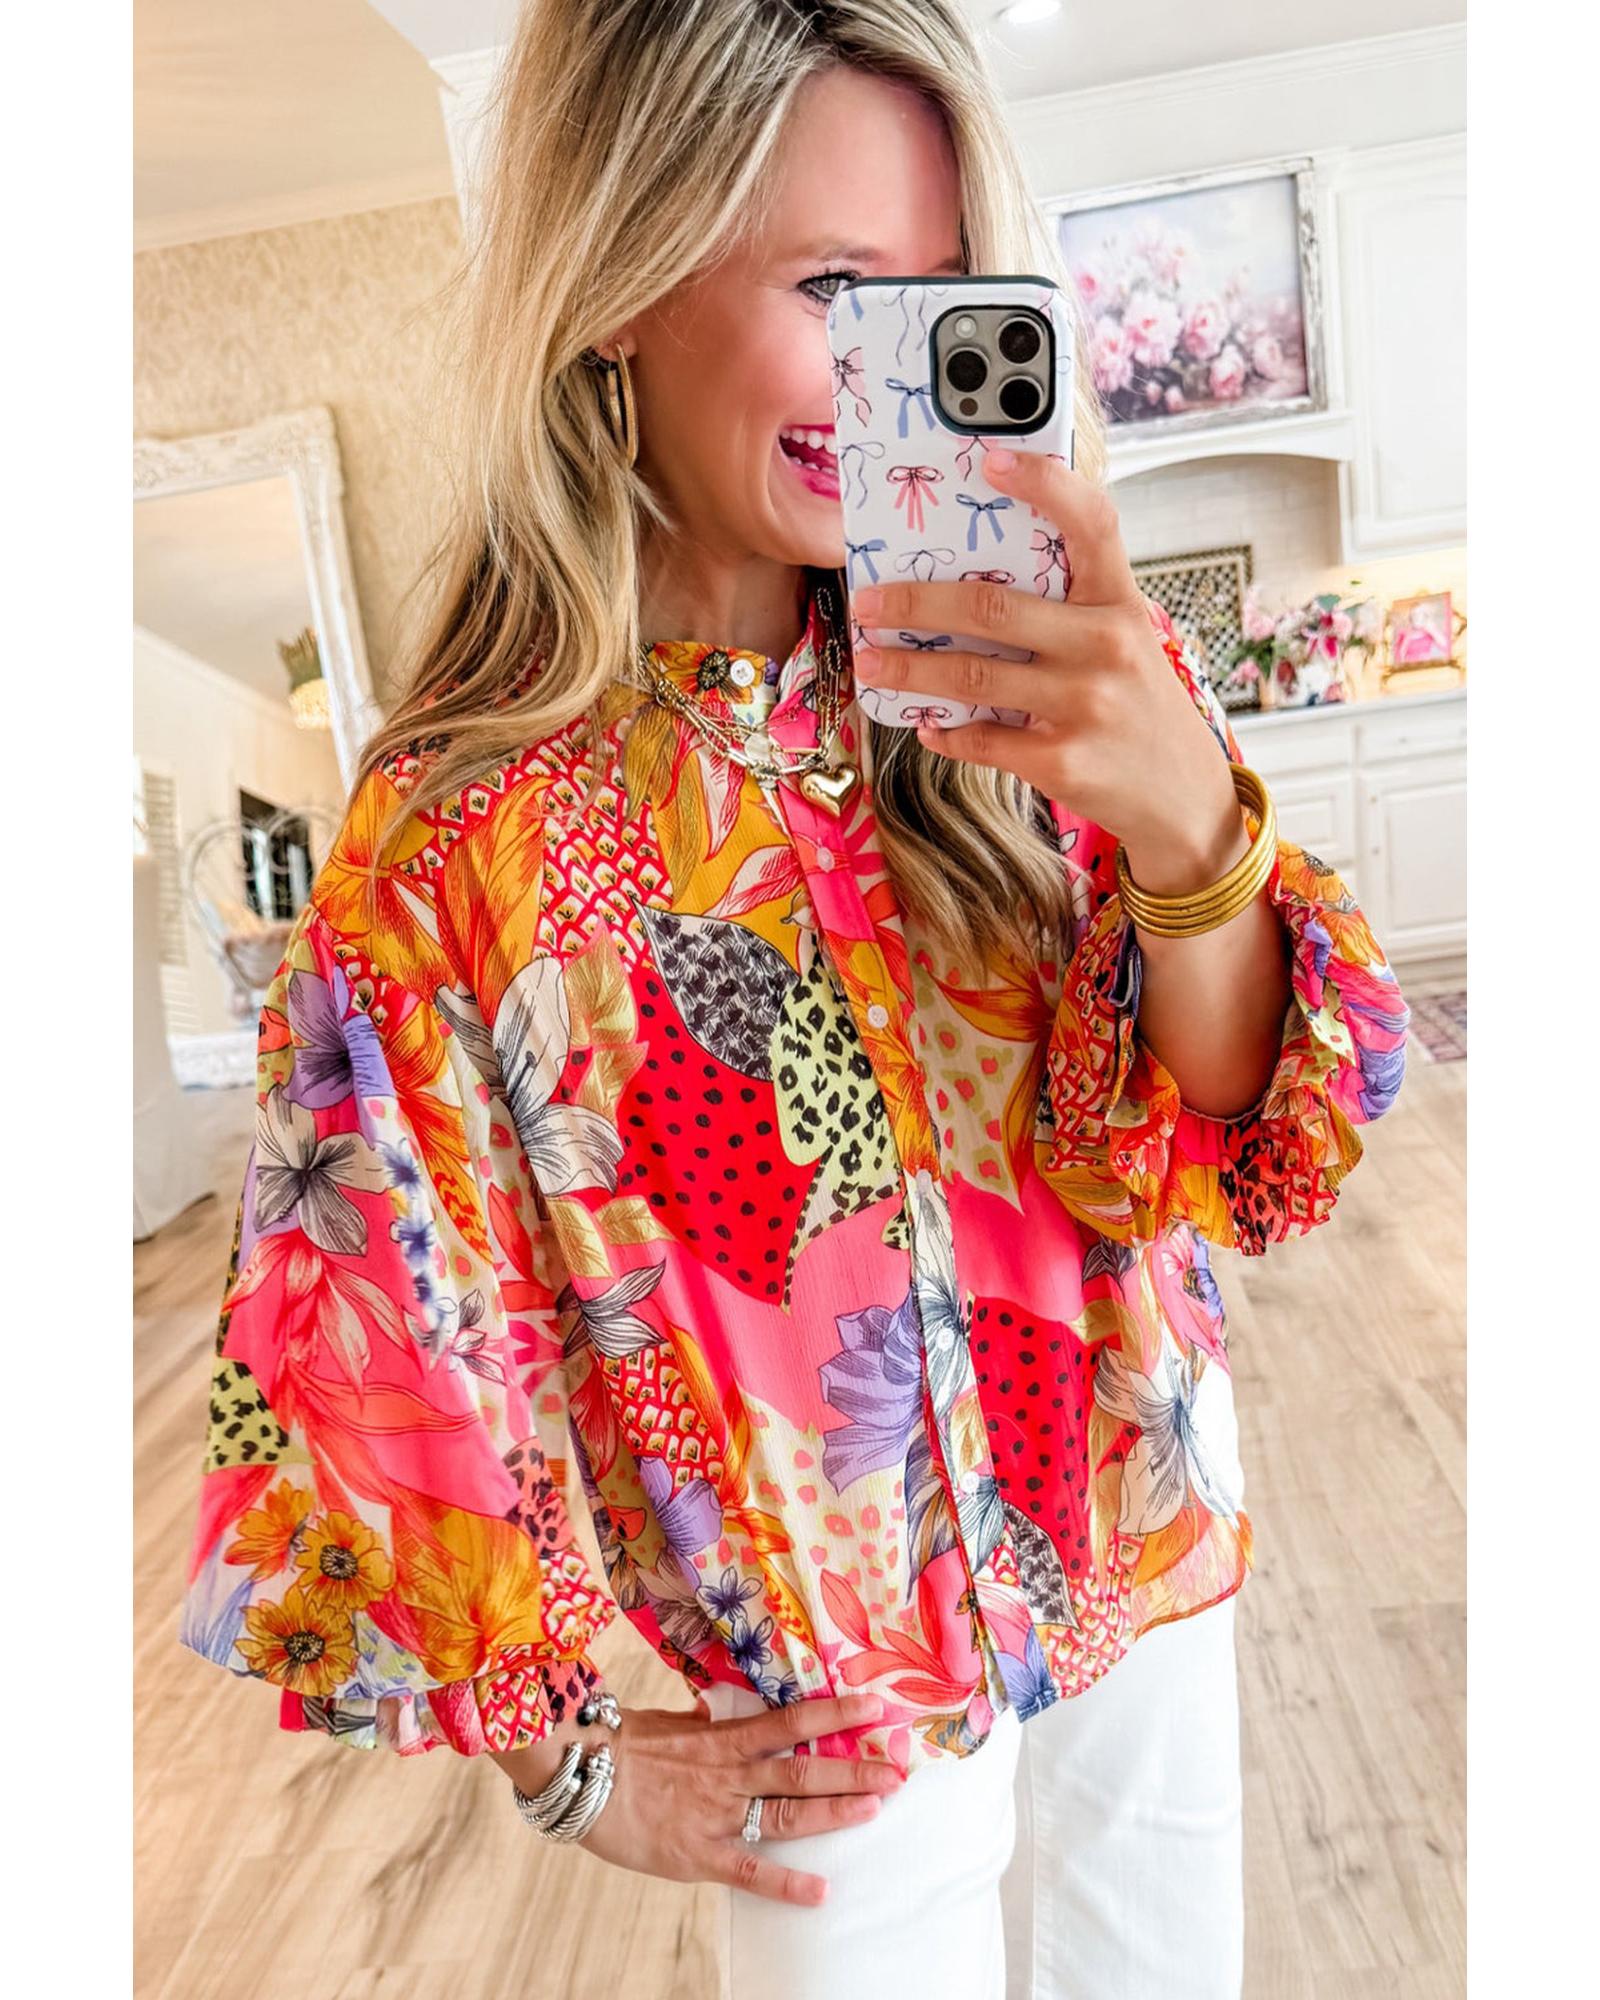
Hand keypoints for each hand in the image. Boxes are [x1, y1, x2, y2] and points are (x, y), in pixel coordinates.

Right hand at [494, 1692, 902, 1904]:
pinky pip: (750, 1870)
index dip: (836, 1713)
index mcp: (723, 1737)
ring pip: (788, 1810)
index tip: (877, 1707)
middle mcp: (731, 1772)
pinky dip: (786, 1883)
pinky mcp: (700, 1854)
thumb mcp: (669, 1722)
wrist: (578, 1775)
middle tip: (899, 1769)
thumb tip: (719, 1706)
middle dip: (854, 1767)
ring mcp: (719, 1813)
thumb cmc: (619, 1745)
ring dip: (835, 1810)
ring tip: (876, 1808)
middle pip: (804, 1767)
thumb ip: (704, 1720)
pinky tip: (820, 1892)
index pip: (793, 1719)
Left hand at [850, 445, 1244, 893]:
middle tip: (868, 604)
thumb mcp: (1124, 638)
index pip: (1091, 522)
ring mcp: (1084, 705)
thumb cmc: (1138, 702)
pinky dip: (944, 731)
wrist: (1183, 795)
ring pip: (971, 677)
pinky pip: (981, 738)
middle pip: (991, 609)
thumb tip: (970, 575)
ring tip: (870, 662)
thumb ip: (1070, 604)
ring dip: (908, 670)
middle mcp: (1106, 645)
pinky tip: (925, 723)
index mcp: (1120, 601)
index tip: (988, 459)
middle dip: (915, 605)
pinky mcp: (1061, 761)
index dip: (1042, 483)